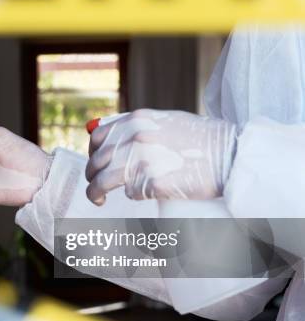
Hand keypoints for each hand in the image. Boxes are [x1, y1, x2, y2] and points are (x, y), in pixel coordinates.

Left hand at [85, 110, 236, 204]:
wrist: (230, 154)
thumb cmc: (201, 139)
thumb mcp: (165, 121)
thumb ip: (138, 128)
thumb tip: (108, 139)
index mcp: (137, 120)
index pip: (99, 137)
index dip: (92, 153)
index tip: (96, 163)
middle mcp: (135, 138)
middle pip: (97, 161)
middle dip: (91, 176)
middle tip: (95, 187)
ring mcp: (143, 160)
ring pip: (104, 181)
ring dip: (96, 193)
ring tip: (98, 200)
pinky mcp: (153, 182)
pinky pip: (130, 193)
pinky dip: (133, 195)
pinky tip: (142, 194)